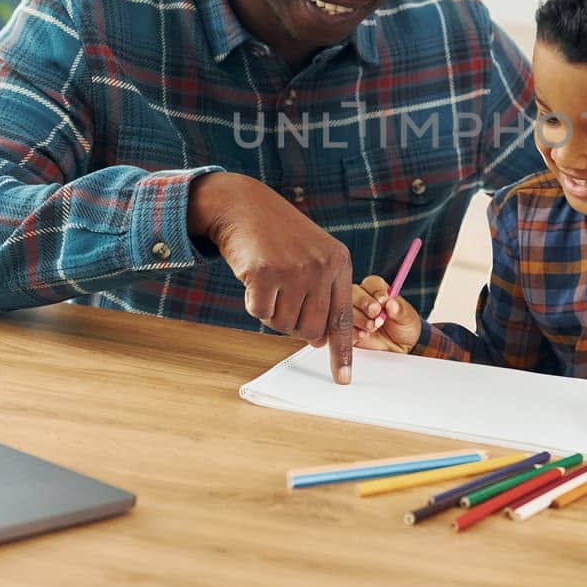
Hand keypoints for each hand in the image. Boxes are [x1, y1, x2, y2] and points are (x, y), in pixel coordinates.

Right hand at [188, 172, 354, 383]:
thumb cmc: (278, 235)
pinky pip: (260, 313)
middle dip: (293, 324)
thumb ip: (321, 293)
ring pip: (284, 324)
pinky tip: (254, 277)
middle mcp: (321, 266)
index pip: (342, 318)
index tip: (343, 380)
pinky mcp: (265, 274)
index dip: (342, 352)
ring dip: (272, 311)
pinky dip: (253, 302)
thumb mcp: (312, 255)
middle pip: (310, 329)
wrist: (244, 205)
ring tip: (270, 280)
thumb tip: (320, 340)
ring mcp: (294, 269)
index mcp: (339, 262)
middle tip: (282, 298)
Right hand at [350, 275, 421, 352]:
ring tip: (372, 327)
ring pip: (345, 308)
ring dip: (359, 317)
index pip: (372, 283)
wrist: (398, 352)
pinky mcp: (346, 330)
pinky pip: (341, 326)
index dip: (376, 291)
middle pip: (354, 291)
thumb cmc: (403, 330)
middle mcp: (362, 300)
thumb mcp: (408, 319)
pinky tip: (364, 335)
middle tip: (375, 313)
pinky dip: (352, 331)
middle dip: (364, 302)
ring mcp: (352, 314)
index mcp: (378, 291)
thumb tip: (391, 303)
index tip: (383, 300)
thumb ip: (401, 310)